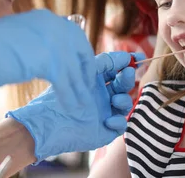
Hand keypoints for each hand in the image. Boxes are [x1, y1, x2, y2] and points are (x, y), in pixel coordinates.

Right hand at [0, 9, 95, 107]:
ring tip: (82, 103)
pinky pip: (66, 82)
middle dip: (85, 71)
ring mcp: (52, 40)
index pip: (74, 36)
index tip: (83, 70)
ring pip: (74, 69)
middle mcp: (52, 24)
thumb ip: (38, 41)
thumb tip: (52, 56)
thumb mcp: (19, 36)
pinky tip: (71, 106)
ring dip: (79, 88)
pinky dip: (70, 96)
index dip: (80, 55)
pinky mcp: (48, 59)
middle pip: (80, 50)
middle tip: (87, 88)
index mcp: (45, 17)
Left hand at [7, 51, 143, 161]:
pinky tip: (108, 120)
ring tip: (115, 99)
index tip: (139, 56)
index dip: (127, 62)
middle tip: (127, 73)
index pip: (115, 69)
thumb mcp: (80, 74)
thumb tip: (124, 55)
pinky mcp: (105, 130)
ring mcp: (104, 112)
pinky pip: (121, 125)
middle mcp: (101, 95)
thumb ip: (102, 63)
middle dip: (127, 78)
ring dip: (124, 99)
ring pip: (125, 103)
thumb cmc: (57, 96)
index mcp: (94, 80)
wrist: (46, 124)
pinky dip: (118, 121)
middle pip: (123, 85)